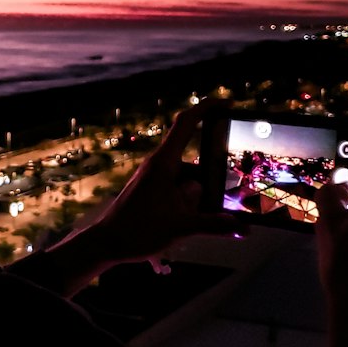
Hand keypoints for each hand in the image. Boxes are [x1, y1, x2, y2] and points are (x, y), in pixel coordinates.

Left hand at [84, 100, 243, 267]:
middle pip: (196, 165)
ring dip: (199, 201)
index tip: (227, 102)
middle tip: (223, 201)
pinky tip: (195, 225)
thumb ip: (213, 225)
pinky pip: (180, 194)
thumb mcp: (180, 227)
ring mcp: (157, 180)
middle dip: (211, 183)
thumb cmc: (136, 230)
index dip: (206, 108)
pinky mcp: (155, 193)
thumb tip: (242, 227)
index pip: (186, 123)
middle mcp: (160, 166)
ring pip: (190, 183)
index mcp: (164, 162)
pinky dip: (190, 207)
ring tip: (200, 222)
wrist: (106, 244)